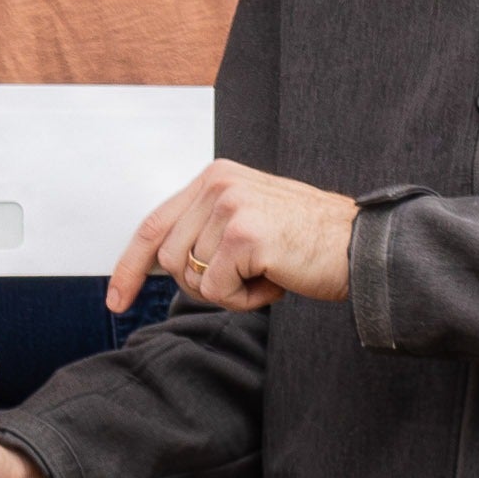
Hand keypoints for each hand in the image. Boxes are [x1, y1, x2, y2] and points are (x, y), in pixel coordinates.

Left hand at [111, 160, 356, 314]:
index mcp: (215, 177)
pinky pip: (218, 291)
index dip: (129, 266)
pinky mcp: (245, 234)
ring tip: (266, 274)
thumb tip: (165, 262)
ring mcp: (230, 206)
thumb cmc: (309, 239)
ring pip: (192, 277)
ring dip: (228, 291)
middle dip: (203, 283)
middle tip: (249, 277)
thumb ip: (207, 227)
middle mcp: (218, 184)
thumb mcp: (249, 218)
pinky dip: (245, 300)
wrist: (360, 246)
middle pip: (169, 259)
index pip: (154, 224)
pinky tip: (275, 281)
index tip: (117, 299)